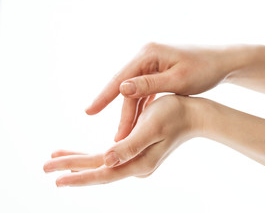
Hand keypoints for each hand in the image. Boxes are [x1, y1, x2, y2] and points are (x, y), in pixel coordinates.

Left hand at [43, 95, 204, 185]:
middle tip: (46, 166)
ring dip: (80, 161)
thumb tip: (107, 160)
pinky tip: (84, 154)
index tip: (53, 174)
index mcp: (138, 161)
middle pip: (98, 170)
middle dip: (71, 168)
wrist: (194, 114)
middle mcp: (136, 166)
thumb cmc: (174, 114)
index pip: (101, 170)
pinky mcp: (138, 152)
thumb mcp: (152, 125)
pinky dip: (93, 155)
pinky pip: (110, 157)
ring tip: (58, 156)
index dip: (76, 171)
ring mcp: (138, 160)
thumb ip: (130, 145)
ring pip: (102, 164)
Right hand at [85, 42, 249, 141]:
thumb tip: (121, 89)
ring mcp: (152, 64)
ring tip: (125, 136)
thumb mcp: (178, 80)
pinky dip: (142, 107)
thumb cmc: (204, 70)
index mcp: (148, 54)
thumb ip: (149, 85)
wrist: (223, 62)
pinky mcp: (158, 72)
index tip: (89, 112)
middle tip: (115, 138)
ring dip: (132, 114)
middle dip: (123, 114)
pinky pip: (145, 92)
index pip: (121, 78)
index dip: (104, 96)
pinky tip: (137, 123)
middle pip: (127, 89)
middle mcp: (146, 56)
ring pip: (136, 93)